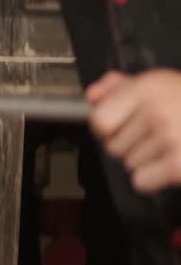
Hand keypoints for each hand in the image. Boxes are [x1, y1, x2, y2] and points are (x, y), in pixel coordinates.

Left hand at [88, 70, 180, 192]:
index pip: (99, 121)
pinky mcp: (178, 165)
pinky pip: (141, 181)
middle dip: (131, 144)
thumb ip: (119, 86)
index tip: (122, 127)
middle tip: (158, 135)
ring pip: (129, 164)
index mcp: (146, 88)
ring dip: (147, 160)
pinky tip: (172, 163)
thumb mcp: (158, 84)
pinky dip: (155, 178)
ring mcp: (169, 137)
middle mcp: (156, 110)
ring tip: (171, 145)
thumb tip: (93, 96)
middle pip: (113, 146)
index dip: (107, 129)